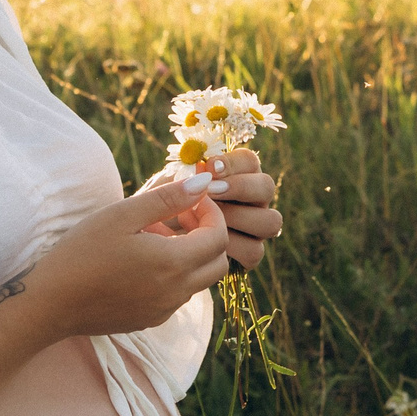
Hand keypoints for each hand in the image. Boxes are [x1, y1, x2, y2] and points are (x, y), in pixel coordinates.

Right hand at [0, 175, 230, 415]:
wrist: (50, 303)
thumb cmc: (81, 253)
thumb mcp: (122, 215)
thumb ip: (166, 199)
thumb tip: (202, 184)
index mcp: (174, 264)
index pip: (219, 237)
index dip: (211, 213)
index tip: (189, 198)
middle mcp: (176, 292)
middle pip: (218, 263)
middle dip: (207, 235)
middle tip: (177, 216)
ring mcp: (164, 310)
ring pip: (198, 279)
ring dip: (187, 254)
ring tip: (150, 235)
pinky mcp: (150, 320)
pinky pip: (177, 294)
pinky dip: (172, 274)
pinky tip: (139, 260)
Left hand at [146, 152, 282, 272]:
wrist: (147, 242)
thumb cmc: (156, 210)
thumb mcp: (162, 191)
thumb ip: (182, 178)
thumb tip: (201, 174)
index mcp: (235, 174)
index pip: (249, 161)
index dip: (233, 163)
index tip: (208, 166)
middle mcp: (250, 199)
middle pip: (266, 187)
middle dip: (240, 187)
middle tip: (211, 192)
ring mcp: (253, 228)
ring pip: (269, 221)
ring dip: (238, 217)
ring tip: (206, 220)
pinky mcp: (247, 254)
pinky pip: (254, 252)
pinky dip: (232, 247)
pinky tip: (206, 244)